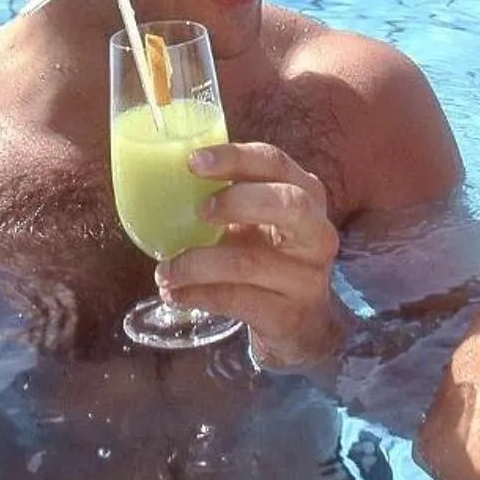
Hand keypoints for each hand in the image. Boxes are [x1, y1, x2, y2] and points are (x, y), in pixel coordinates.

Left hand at [157, 142, 346, 372]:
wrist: (303, 322)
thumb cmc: (270, 254)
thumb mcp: (260, 220)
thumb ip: (229, 194)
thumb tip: (163, 175)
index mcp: (306, 193)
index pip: (274, 162)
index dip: (234, 157)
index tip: (192, 161)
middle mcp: (316, 232)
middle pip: (287, 204)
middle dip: (236, 201)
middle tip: (198, 210)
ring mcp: (306, 278)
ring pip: (249, 261)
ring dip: (196, 264)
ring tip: (164, 270)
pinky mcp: (288, 316)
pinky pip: (237, 300)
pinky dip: (199, 295)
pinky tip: (175, 294)